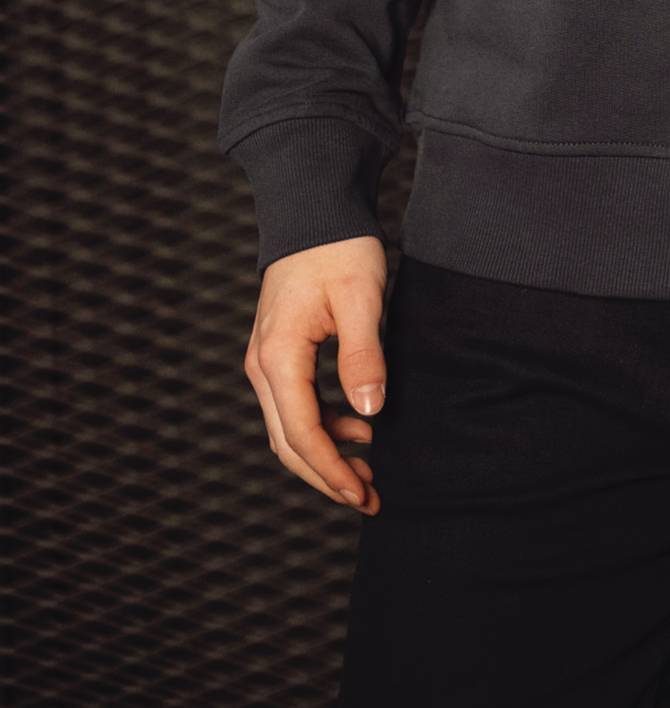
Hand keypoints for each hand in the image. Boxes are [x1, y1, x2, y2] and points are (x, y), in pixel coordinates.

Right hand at [244, 235, 388, 512]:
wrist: (314, 208)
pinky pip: (296, 406)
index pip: (302, 433)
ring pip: (290, 428)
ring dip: (326, 454)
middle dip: (327, 476)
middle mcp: (263, 365)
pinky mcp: (280, 354)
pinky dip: (324, 426)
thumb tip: (368, 412)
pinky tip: (358, 427)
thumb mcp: (361, 298)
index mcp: (278, 357)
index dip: (331, 469)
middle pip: (289, 443)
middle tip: (369, 498)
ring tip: (369, 470)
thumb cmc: (338, 247)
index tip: (361, 494)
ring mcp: (268, 360)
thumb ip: (363, 356)